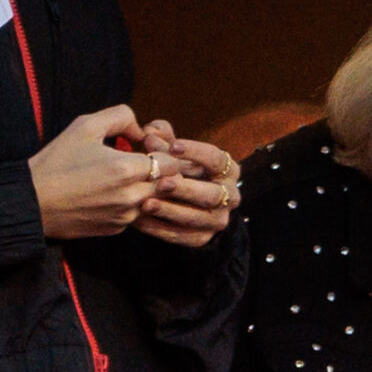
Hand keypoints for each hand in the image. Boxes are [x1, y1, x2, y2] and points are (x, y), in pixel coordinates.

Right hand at [30, 105, 158, 238]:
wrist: (31, 203)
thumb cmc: (56, 161)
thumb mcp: (85, 126)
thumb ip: (121, 117)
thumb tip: (141, 129)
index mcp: (127, 169)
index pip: (172, 162)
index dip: (163, 151)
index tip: (146, 147)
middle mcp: (131, 197)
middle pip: (169, 183)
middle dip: (160, 170)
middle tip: (138, 160)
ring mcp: (124, 217)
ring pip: (154, 199)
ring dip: (146, 187)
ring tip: (120, 177)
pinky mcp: (115, 229)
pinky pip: (136, 214)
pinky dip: (130, 203)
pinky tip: (107, 193)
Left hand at [135, 122, 238, 249]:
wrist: (185, 203)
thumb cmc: (179, 168)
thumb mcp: (174, 151)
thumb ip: (163, 138)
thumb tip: (150, 133)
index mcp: (228, 170)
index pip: (217, 159)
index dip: (196, 152)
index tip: (173, 146)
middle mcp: (230, 196)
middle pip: (212, 193)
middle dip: (186, 188)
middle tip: (162, 182)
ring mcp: (218, 220)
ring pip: (197, 217)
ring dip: (171, 211)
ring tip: (146, 203)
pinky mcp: (202, 238)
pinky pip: (182, 236)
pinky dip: (161, 229)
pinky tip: (141, 221)